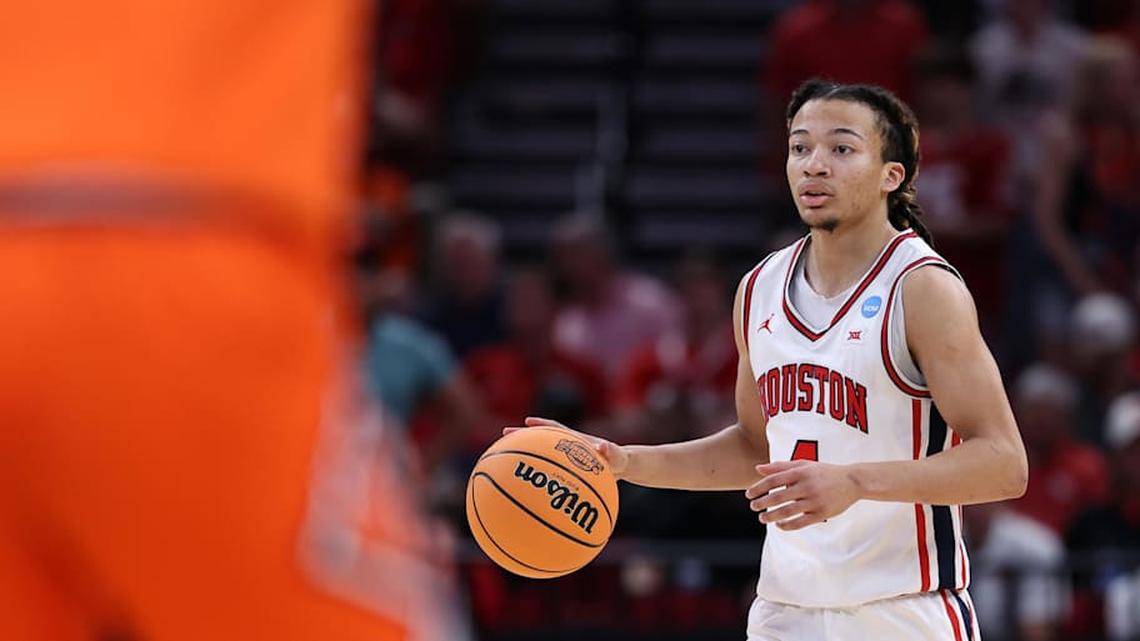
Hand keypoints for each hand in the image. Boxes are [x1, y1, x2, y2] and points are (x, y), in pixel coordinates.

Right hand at [503, 416, 628, 478]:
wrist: (621, 467)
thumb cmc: (619, 460)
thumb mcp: (616, 456)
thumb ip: (610, 451)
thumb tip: (602, 446)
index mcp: (574, 441)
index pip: (555, 429)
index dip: (541, 425)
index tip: (526, 422)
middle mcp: (565, 447)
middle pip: (540, 439)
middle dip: (522, 436)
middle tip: (503, 435)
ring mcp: (564, 458)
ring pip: (540, 455)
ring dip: (525, 455)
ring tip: (504, 460)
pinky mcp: (566, 470)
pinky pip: (547, 471)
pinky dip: (536, 475)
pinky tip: (524, 488)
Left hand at [743, 461, 861, 530]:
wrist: (852, 481)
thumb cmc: (823, 472)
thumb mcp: (803, 464)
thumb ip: (780, 466)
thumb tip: (758, 468)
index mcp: (800, 472)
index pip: (773, 480)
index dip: (758, 488)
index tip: (748, 494)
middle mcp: (807, 486)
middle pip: (778, 496)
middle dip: (762, 503)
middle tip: (753, 507)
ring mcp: (815, 500)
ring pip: (787, 511)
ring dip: (772, 516)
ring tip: (763, 518)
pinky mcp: (822, 513)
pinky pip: (801, 522)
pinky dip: (787, 525)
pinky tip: (779, 525)